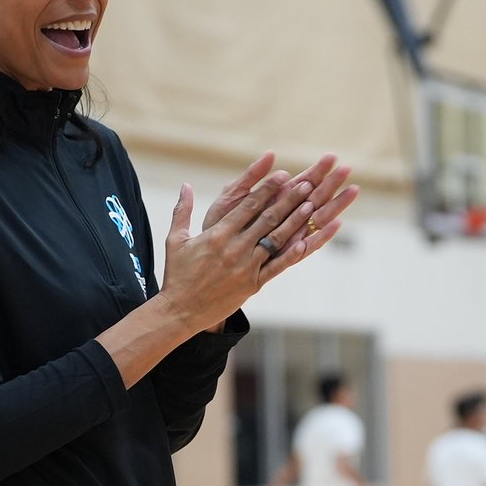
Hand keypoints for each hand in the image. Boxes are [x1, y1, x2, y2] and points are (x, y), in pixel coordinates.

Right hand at [161, 154, 357, 331]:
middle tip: (306, 184)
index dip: (267, 189)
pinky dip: (291, 254)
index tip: (283, 175)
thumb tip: (185, 185)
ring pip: (275, 239)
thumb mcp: (175, 240)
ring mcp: (245, 267)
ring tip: (311, 205)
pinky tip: (306, 241)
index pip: (248, 206)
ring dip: (295, 221)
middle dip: (288, 199)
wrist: (180, 310)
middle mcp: (234, 248)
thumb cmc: (177, 274)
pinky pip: (276, 267)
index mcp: (217, 234)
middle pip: (267, 218)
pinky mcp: (252, 284)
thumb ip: (182, 211)